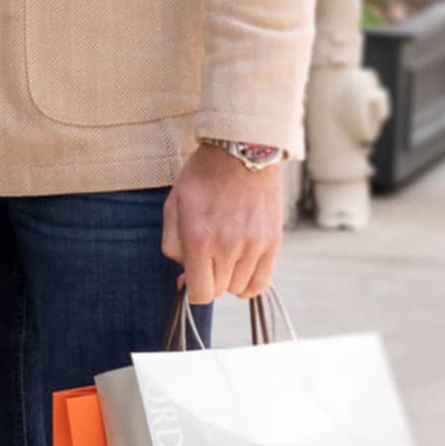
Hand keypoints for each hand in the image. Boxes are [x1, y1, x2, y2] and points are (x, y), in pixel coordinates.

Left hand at [162, 143, 283, 303]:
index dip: (192, 290)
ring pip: (239, 288)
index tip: (190, 277)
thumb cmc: (202, 177)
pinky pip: (262, 284)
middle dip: (208, 279)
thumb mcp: (172, 205)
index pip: (200, 293)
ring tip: (224, 254)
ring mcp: (253, 247)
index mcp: (198, 238)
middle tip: (206, 258)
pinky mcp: (272, 243)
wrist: (240, 152)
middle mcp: (227, 247)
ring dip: (229, 278)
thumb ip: (172, 245)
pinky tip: (241, 269)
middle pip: (219, 291)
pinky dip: (250, 284)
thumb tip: (182, 276)